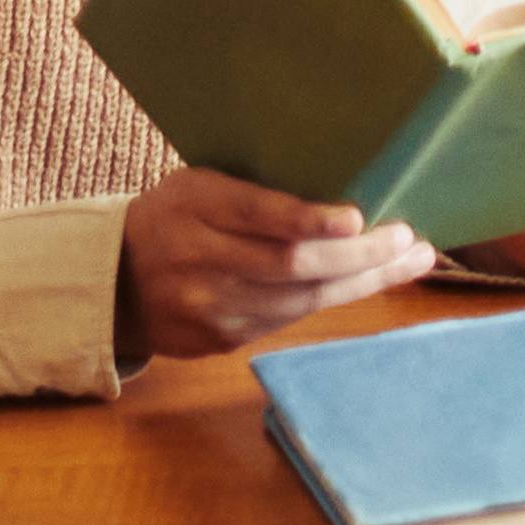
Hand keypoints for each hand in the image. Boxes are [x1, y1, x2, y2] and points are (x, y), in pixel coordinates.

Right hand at [116, 167, 434, 361]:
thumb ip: (251, 189)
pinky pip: (290, 319)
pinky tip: (369, 281)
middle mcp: (199, 261)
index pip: (256, 216)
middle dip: (360, 255)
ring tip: (411, 259)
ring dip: (364, 281)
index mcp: (193, 206)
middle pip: (291, 266)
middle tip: (408, 238)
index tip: (358, 218)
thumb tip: (340, 185)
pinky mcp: (221, 340)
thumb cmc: (173, 216)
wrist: (113, 282)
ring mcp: (210, 308)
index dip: (308, 220)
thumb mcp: (196, 184)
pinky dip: (335, 299)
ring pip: (301, 300)